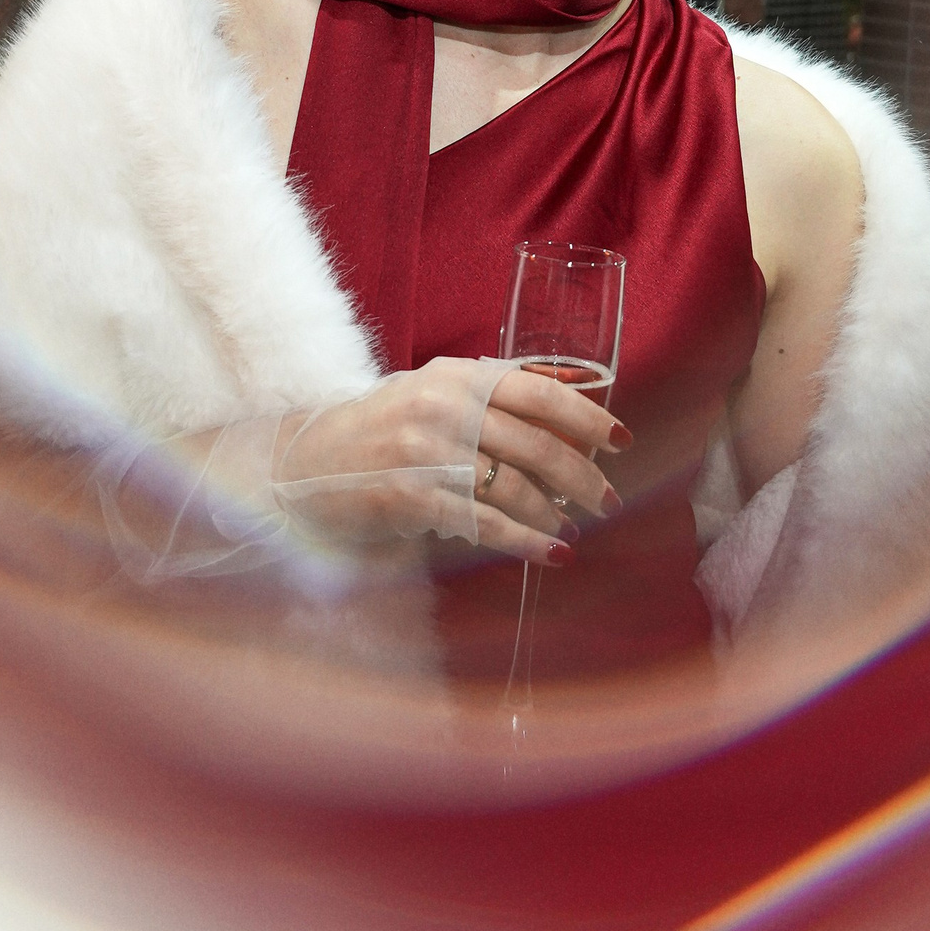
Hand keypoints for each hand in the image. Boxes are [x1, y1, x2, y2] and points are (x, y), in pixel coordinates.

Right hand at [273, 356, 627, 562]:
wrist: (307, 461)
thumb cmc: (381, 430)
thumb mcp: (433, 395)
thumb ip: (488, 399)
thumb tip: (566, 420)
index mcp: (457, 376)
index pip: (539, 391)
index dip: (587, 418)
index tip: (621, 440)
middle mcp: (444, 407)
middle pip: (536, 445)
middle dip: (583, 477)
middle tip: (607, 500)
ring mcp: (426, 452)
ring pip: (515, 488)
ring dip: (554, 515)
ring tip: (574, 531)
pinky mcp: (411, 496)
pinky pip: (484, 523)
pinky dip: (524, 542)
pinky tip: (550, 554)